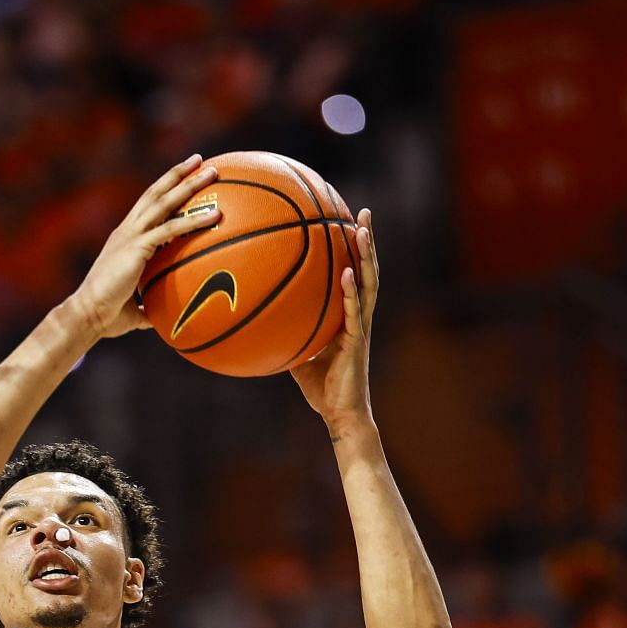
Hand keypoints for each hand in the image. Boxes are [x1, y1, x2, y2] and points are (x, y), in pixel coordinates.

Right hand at [66, 156, 222, 339]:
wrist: (87, 316)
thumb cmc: (105, 317)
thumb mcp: (131, 309)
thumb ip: (146, 308)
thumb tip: (161, 318)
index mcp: (124, 240)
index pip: (146, 206)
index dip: (164, 189)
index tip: (182, 176)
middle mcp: (126, 231)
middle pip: (155, 193)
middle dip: (178, 174)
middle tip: (199, 160)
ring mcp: (130, 236)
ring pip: (164, 202)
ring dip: (189, 184)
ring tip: (213, 171)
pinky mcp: (136, 247)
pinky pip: (171, 229)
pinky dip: (194, 220)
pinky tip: (215, 215)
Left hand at [287, 210, 378, 425]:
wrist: (339, 414)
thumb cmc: (321, 388)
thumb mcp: (297, 355)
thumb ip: (286, 334)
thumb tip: (259, 322)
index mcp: (348, 317)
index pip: (353, 275)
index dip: (353, 251)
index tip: (347, 222)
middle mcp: (358, 316)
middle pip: (366, 270)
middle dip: (366, 241)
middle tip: (363, 212)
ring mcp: (360, 328)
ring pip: (367, 285)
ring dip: (366, 256)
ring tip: (362, 229)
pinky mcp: (357, 342)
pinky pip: (355, 312)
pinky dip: (351, 291)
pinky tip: (347, 272)